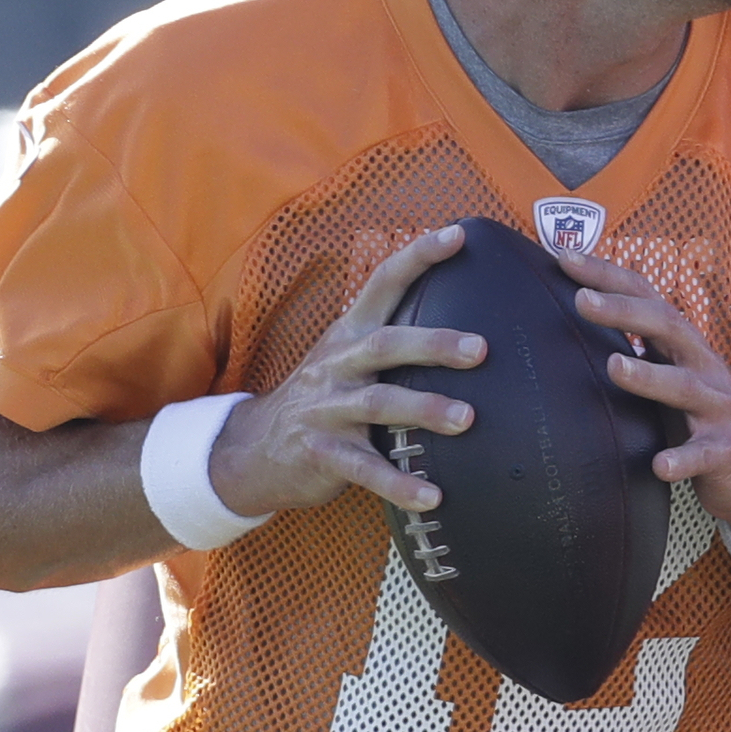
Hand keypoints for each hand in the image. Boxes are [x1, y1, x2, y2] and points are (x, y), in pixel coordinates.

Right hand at [211, 226, 485, 517]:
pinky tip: (433, 497)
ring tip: (467, 420)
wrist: (250, 450)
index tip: (458, 234)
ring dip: (424, 410)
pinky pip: (365, 471)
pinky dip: (400, 485)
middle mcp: (336, 366)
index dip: (418, 256)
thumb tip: (461, 323)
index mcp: (346, 336)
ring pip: (377, 404)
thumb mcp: (343, 359)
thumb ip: (389, 340)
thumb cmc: (320, 400)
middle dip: (433, 343)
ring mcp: (326, 411)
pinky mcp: (321, 455)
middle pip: (385, 344)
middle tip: (480, 349)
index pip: (382, 283)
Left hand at [558, 251, 730, 553]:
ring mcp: (718, 408)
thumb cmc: (704, 418)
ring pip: (684, 387)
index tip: (564, 258)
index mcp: (684, 348)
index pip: (646, 298)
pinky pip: (704, 455)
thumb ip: (638, 356)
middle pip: (668, 327)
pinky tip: (660, 465)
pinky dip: (683, 460)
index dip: (608, 275)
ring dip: (649, 376)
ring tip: (615, 367)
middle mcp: (703, 368)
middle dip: (624, 311)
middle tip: (582, 300)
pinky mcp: (728, 451)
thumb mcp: (673, 378)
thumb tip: (576, 331)